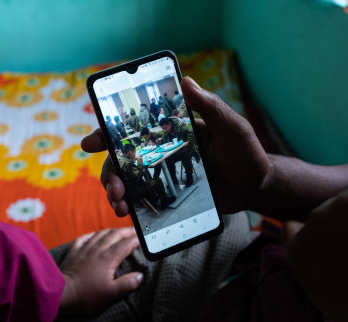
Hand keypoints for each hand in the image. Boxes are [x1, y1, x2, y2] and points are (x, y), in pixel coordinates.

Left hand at [59, 228, 142, 314]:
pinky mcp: (73, 253)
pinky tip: (95, 235)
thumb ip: (127, 284)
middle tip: (135, 230)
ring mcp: (84, 250)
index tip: (144, 237)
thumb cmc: (86, 296)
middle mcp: (97, 250)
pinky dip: (92, 234)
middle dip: (127, 231)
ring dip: (112, 231)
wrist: (61, 294)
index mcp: (108, 258)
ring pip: (100, 234)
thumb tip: (140, 276)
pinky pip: (83, 238)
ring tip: (119, 231)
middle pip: (115, 234)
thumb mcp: (111, 294)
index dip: (136, 239)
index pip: (126, 243)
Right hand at [81, 77, 269, 215]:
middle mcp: (163, 151)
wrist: (256, 187)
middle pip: (124, 158)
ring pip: (129, 181)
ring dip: (116, 191)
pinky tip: (128, 215)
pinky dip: (132, 206)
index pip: (135, 128)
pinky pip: (144, 200)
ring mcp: (165, 175)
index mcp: (172, 131)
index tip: (91, 143)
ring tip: (119, 205)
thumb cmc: (246, 152)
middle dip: (110, 171)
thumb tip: (186, 80)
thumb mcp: (232, 127)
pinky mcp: (171, 196)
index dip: (109, 133)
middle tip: (113, 186)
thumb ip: (211, 107)